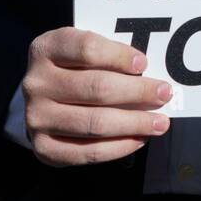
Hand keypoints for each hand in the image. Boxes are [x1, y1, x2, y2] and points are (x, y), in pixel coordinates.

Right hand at [21, 27, 170, 165]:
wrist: (38, 101)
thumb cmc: (71, 70)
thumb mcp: (79, 51)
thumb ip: (107, 56)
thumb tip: (148, 75)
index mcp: (45, 49)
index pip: (87, 48)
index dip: (119, 56)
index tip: (144, 64)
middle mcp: (36, 83)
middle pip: (96, 88)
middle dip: (137, 92)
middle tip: (164, 93)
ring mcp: (36, 117)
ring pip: (95, 122)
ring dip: (134, 122)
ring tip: (160, 122)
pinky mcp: (43, 147)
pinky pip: (88, 151)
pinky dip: (119, 147)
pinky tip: (139, 138)